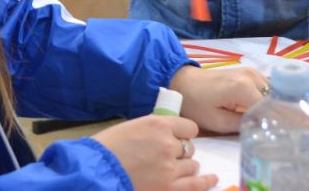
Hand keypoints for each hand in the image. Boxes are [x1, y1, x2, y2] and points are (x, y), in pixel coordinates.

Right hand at [93, 115, 216, 190]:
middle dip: (182, 152)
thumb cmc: (109, 147)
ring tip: (174, 169)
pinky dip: (205, 181)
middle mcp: (169, 144)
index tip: (179, 138)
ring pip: (192, 165)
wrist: (97, 171)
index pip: (188, 127)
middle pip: (189, 148)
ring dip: (186, 167)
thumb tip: (171, 136)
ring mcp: (170, 168)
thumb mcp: (134, 127)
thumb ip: (155, 130)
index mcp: (159, 124)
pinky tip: (212, 179)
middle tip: (169, 156)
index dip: (184, 134)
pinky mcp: (169, 188)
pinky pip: (196, 184)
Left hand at [170, 65, 267, 133]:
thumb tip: (263, 128)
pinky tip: (258, 111)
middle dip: (275, 115)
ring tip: (264, 122)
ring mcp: (251, 72)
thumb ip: (242, 125)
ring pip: (272, 93)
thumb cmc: (196, 104)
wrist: (183, 82)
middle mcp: (251, 76)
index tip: (276, 137)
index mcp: (243, 88)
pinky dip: (265, 99)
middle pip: (274, 100)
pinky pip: (265, 88)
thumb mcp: (217, 122)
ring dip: (270, 107)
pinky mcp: (249, 72)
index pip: (271, 108)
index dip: (275, 123)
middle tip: (271, 132)